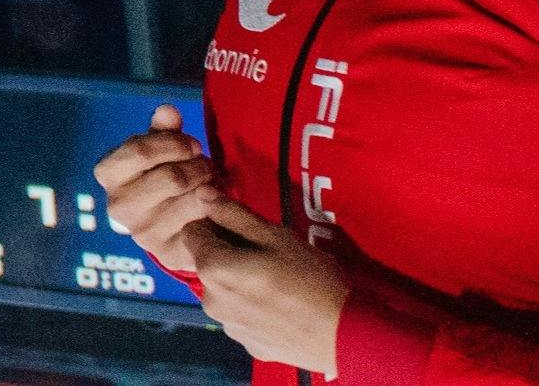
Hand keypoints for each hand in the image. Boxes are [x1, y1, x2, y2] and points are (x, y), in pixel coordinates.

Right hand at [91, 107, 220, 273]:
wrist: (175, 227)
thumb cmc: (164, 178)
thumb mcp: (161, 150)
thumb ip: (163, 130)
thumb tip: (168, 109)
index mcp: (108, 173)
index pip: (140, 150)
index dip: (174, 143)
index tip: (193, 145)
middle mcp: (118, 206)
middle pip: (172, 177)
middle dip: (198, 166)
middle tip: (206, 165)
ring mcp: (142, 232)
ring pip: (191, 199)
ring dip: (209, 186)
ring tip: (209, 183)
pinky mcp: (167, 252)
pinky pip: (202, 223)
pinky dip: (212, 209)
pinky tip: (212, 204)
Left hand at [173, 198, 346, 370]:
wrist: (347, 334)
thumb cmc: (312, 278)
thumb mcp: (275, 236)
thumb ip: (233, 214)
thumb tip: (202, 193)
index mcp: (213, 270)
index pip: (191, 232)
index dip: (214, 224)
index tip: (242, 227)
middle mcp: (211, 302)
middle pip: (207, 264)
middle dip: (228, 253)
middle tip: (266, 253)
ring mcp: (230, 327)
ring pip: (224, 291)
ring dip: (239, 281)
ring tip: (277, 280)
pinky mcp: (248, 345)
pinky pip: (241, 316)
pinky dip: (253, 308)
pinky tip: (282, 306)